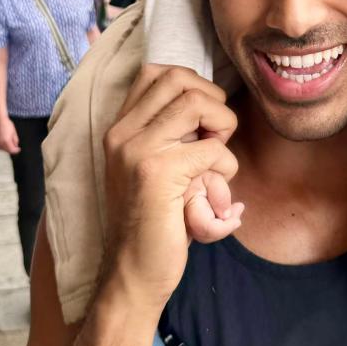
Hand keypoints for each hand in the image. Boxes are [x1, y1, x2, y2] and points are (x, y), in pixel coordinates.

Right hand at [0, 118, 19, 154]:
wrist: (0, 121)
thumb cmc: (8, 126)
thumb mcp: (14, 134)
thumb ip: (15, 141)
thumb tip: (16, 146)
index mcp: (6, 141)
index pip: (12, 150)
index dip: (16, 150)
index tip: (19, 149)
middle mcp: (1, 143)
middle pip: (8, 150)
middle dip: (12, 149)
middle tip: (16, 146)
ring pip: (4, 149)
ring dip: (8, 148)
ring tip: (11, 142)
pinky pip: (0, 147)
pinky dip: (4, 146)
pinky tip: (6, 141)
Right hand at [102, 65, 239, 308]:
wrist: (133, 273)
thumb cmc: (154, 223)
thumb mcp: (154, 169)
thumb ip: (169, 135)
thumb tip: (210, 100)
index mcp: (119, 129)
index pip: (156, 72)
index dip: (192, 86)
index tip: (203, 122)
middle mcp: (123, 133)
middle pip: (179, 78)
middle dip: (212, 101)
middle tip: (215, 138)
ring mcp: (137, 150)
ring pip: (197, 103)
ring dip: (222, 127)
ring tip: (216, 160)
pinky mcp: (157, 173)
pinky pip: (213, 150)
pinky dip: (227, 168)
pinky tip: (217, 195)